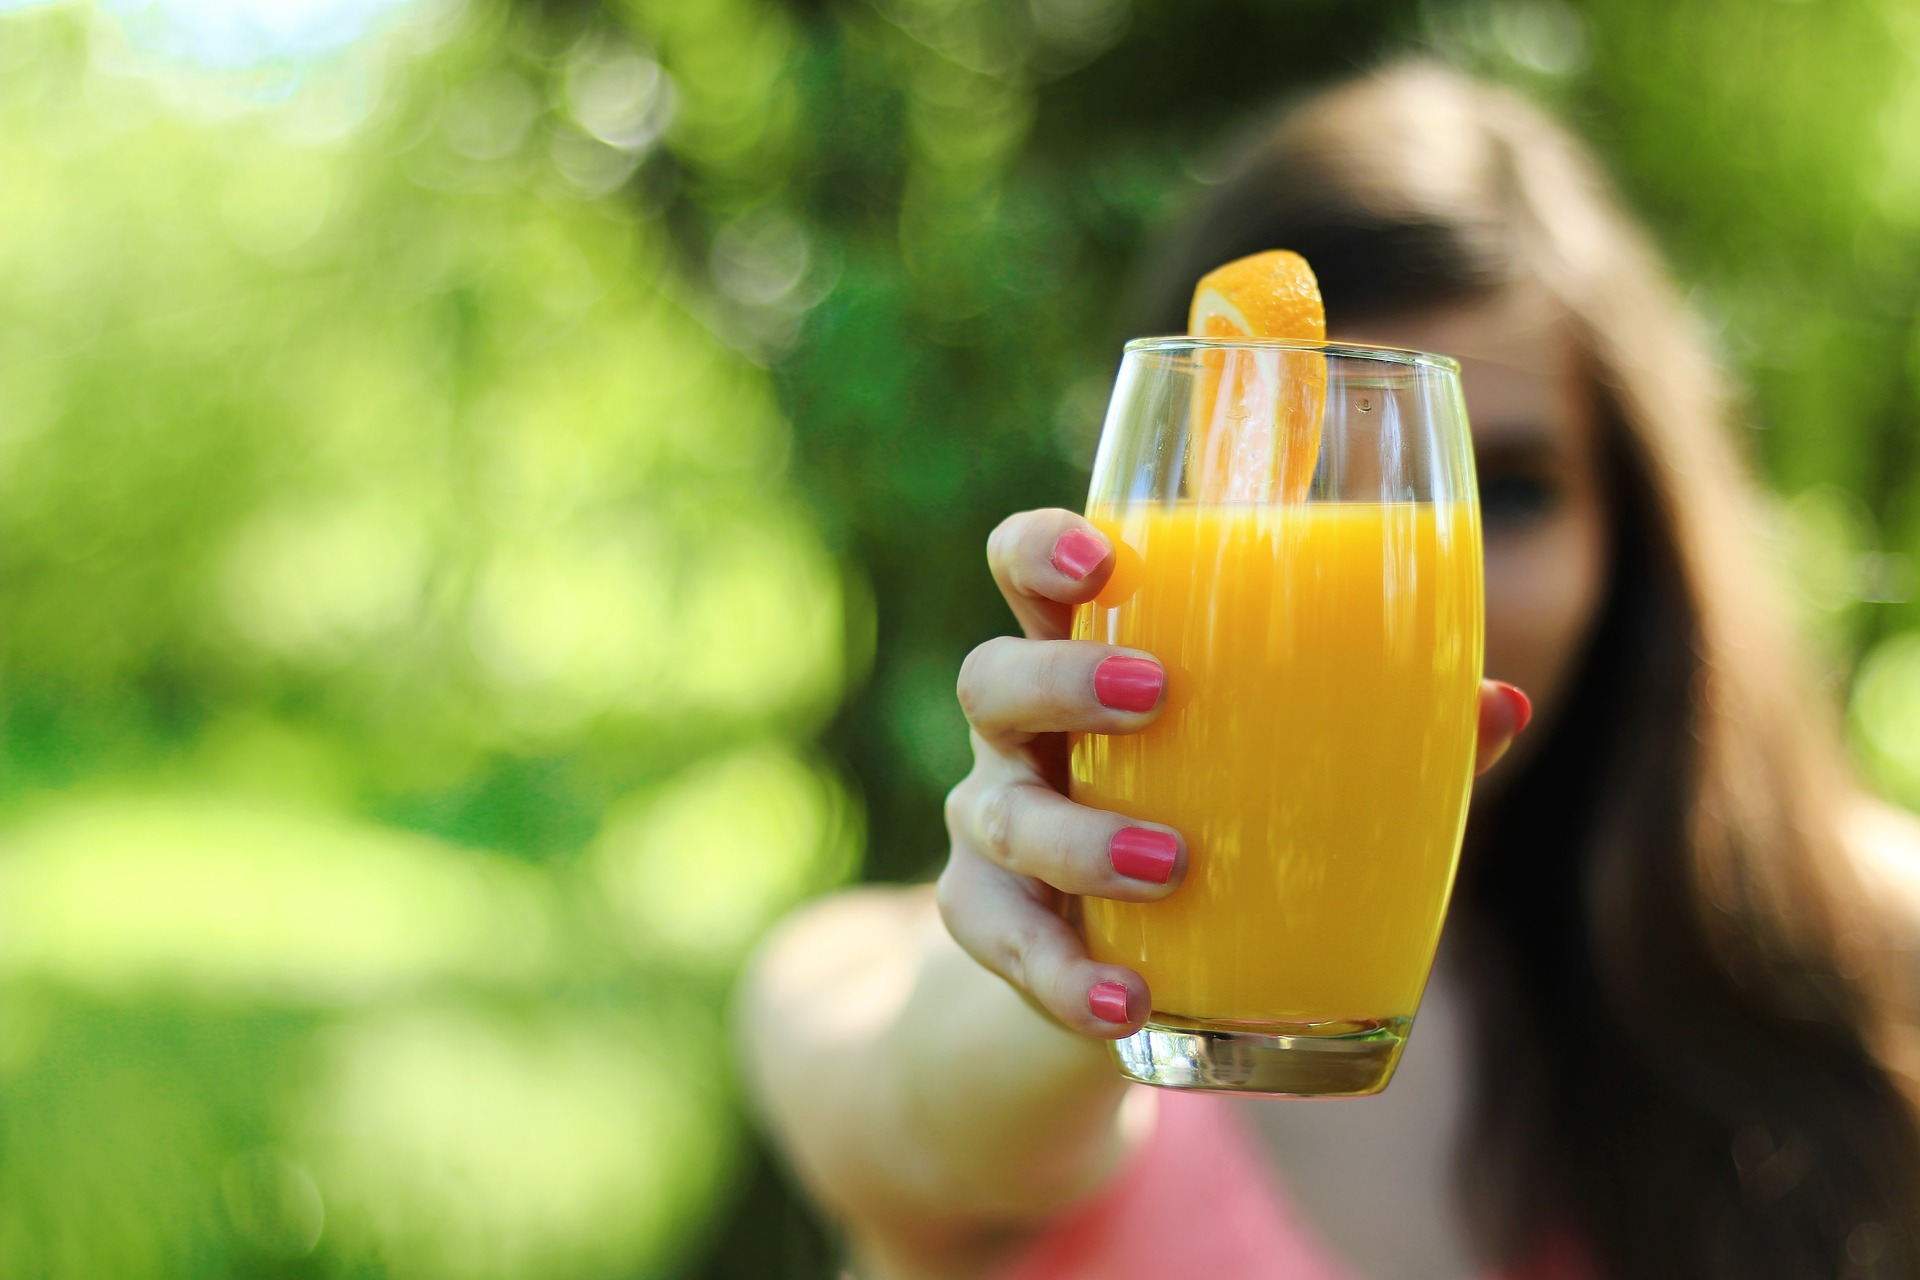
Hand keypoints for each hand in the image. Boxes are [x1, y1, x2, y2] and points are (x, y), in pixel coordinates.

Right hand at [940, 508, 1532, 1039]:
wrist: (1133, 964)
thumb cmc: (1217, 820)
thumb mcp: (1282, 771)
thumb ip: (1382, 734)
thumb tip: (1503, 705)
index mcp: (1088, 661)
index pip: (1029, 572)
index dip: (1043, 550)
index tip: (1102, 557)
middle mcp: (1024, 735)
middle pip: (993, 677)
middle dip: (1060, 677)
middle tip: (1154, 694)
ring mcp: (995, 827)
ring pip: (1001, 816)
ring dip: (1081, 840)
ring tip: (1169, 864)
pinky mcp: (990, 921)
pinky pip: (1005, 943)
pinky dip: (1064, 976)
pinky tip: (1125, 999)